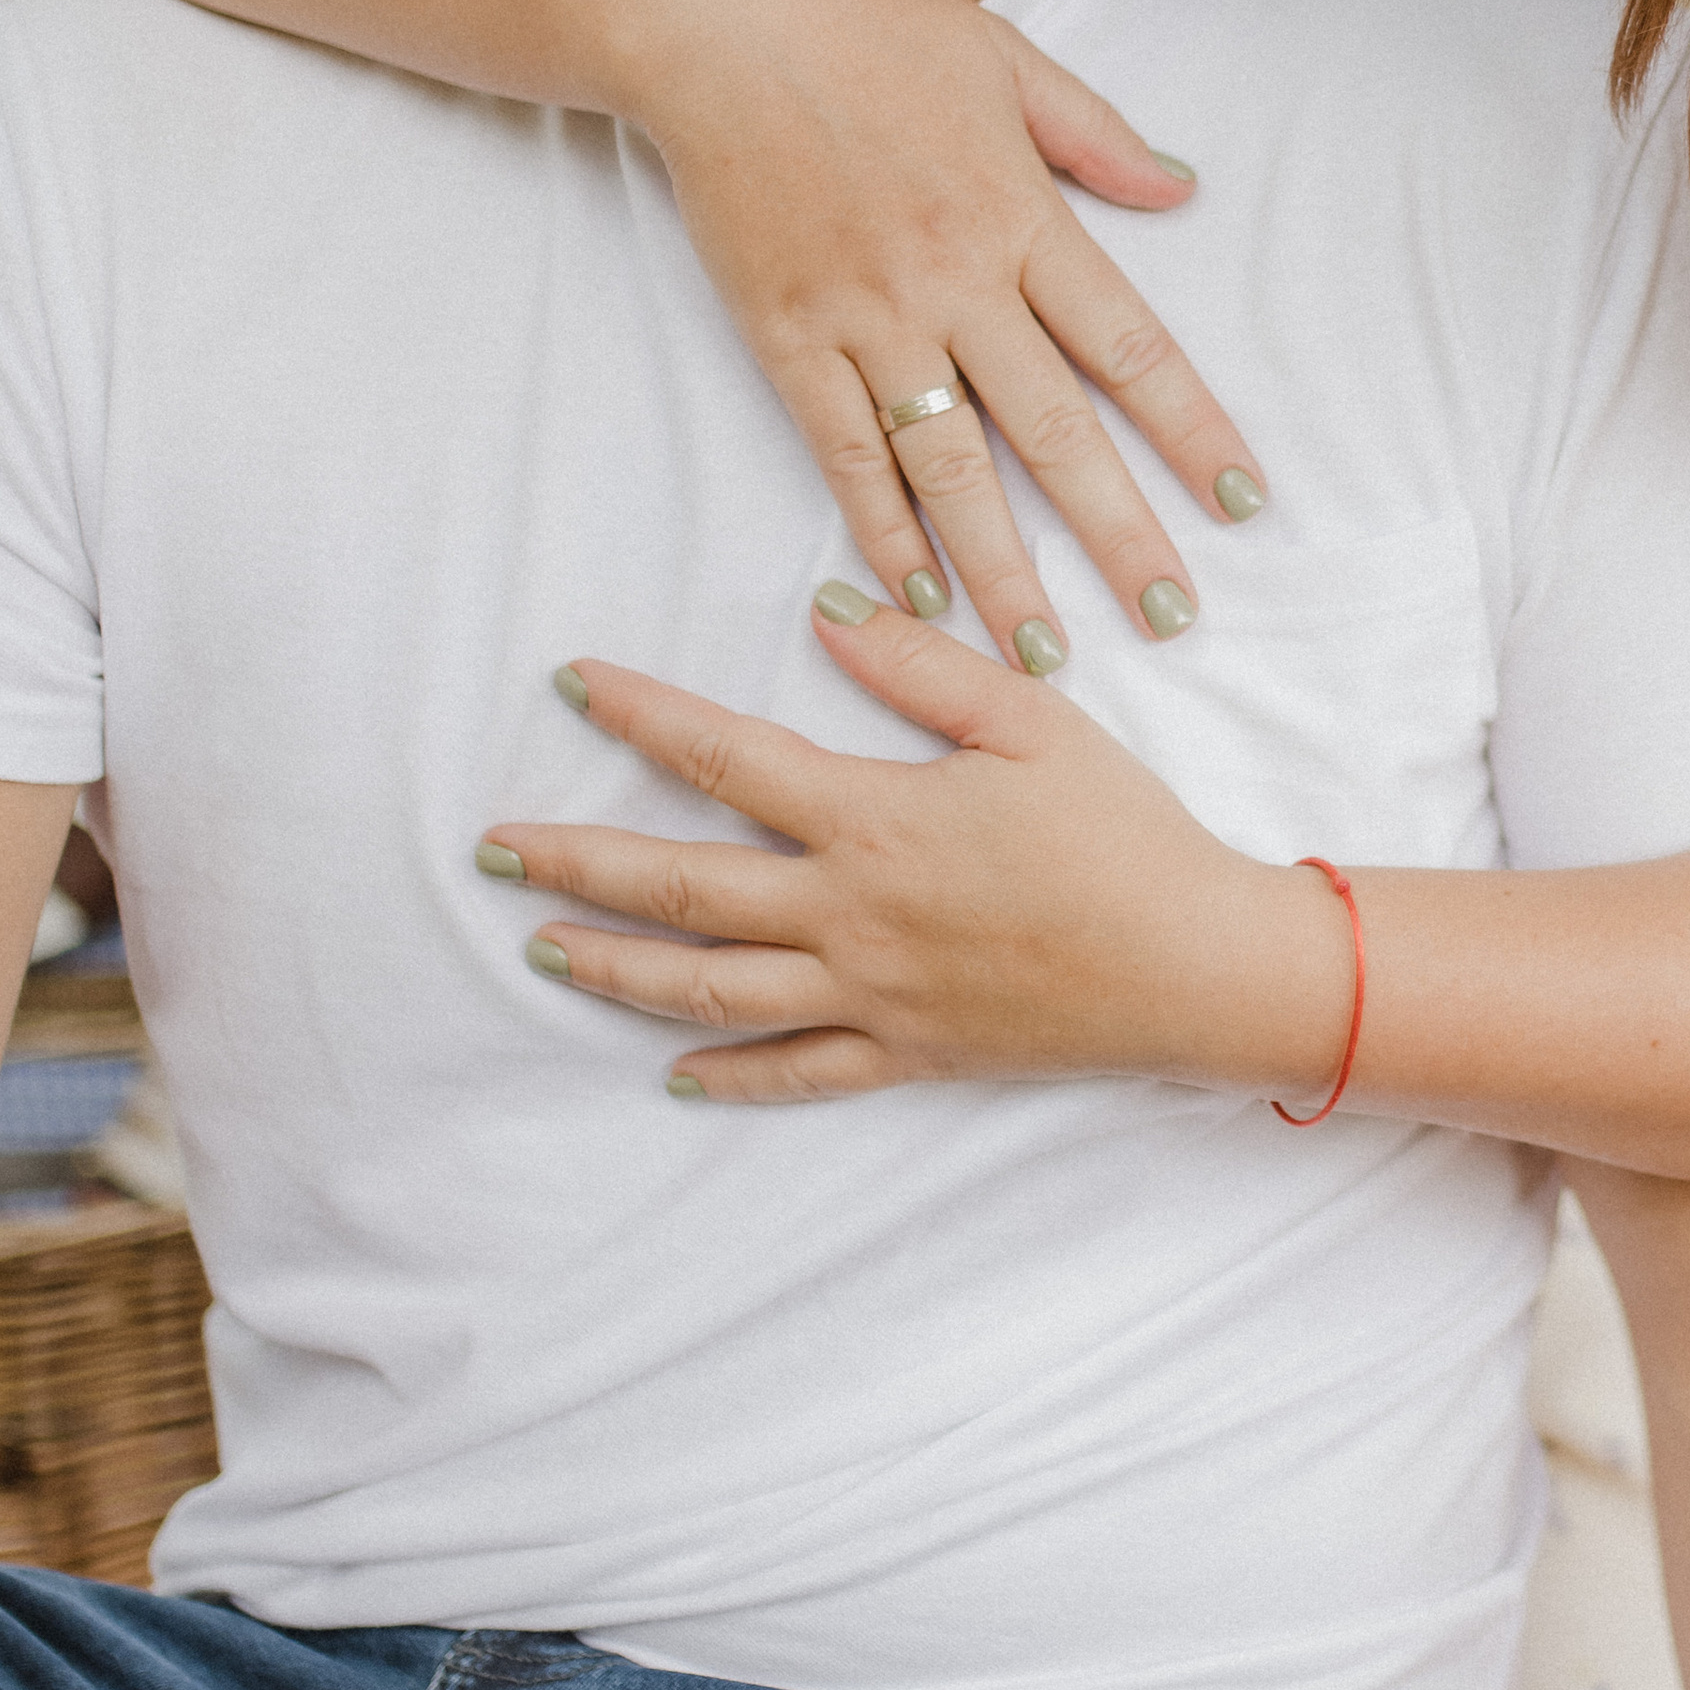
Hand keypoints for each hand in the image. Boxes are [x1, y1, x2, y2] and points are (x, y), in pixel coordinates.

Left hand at [489, 604, 1349, 1105]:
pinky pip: (795, 1075)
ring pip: (712, 992)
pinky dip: (727, 1077)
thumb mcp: (1030, 720)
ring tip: (547, 947)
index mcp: (873, 820)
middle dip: (578, 864)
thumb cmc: (1121, 831)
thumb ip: (921, 667)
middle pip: (684, 889)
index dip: (643, 717)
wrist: (1195, 965)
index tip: (575, 684)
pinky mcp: (908, 1056)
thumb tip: (828, 613)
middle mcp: (850, 916)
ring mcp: (871, 997)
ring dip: (619, 969)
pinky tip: (673, 1071)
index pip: (727, 758)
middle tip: (495, 848)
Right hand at [641, 0, 1264, 670]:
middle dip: (1119, 531)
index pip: (1129, 345)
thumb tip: (1183, 185)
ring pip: (950, 466)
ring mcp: (868, 317)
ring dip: (1003, 566)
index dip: (1190, 428)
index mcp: (1023, 214)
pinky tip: (918, 594)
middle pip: (1054, 429)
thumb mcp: (1009, 59)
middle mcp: (956, 280)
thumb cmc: (872, 31)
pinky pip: (845, 453)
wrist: (725, 25)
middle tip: (1171, 616)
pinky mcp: (789, 336)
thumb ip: (1096, 135)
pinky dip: (883, 528)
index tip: (1241, 499)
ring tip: (1047, 653)